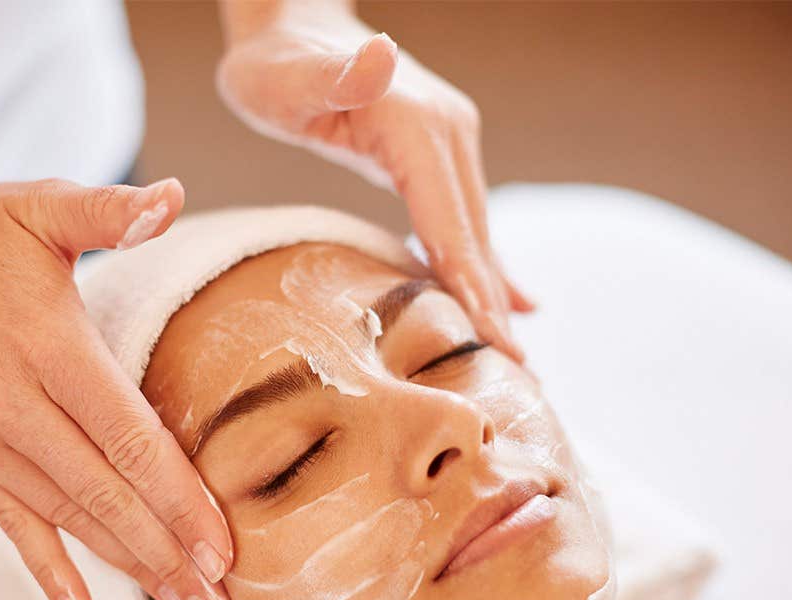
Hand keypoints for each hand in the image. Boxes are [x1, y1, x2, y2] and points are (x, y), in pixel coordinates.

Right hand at [0, 178, 232, 599]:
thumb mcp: (38, 207)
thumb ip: (107, 211)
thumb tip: (171, 197)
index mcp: (49, 346)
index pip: (128, 437)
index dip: (180, 496)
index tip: (224, 545)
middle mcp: (15, 406)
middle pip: (106, 493)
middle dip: (168, 550)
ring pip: (68, 518)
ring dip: (128, 566)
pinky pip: (9, 524)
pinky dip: (45, 570)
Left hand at [217, 10, 533, 358]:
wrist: (289, 26)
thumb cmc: (275, 65)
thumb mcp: (290, 77)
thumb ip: (338, 76)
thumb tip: (382, 52)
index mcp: (418, 128)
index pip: (452, 225)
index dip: (474, 287)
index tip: (497, 344)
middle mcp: (448, 134)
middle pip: (474, 235)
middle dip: (493, 306)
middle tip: (516, 373)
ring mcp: (449, 142)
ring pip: (475, 231)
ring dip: (494, 292)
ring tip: (514, 355)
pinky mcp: (437, 153)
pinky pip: (463, 218)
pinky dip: (483, 262)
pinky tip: (510, 301)